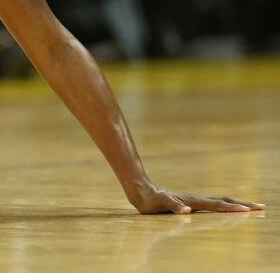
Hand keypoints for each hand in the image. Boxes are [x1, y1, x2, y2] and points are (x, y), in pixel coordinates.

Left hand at [129, 184, 263, 214]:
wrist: (143, 192)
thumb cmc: (152, 200)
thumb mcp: (161, 203)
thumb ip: (173, 206)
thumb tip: (186, 211)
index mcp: (194, 201)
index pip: (217, 205)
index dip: (232, 209)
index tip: (247, 211)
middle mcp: (198, 199)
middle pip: (225, 201)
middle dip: (243, 204)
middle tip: (261, 207)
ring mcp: (196, 200)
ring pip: (221, 201)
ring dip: (238, 204)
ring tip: (252, 207)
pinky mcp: (193, 202)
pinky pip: (214, 203)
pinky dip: (227, 205)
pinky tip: (230, 208)